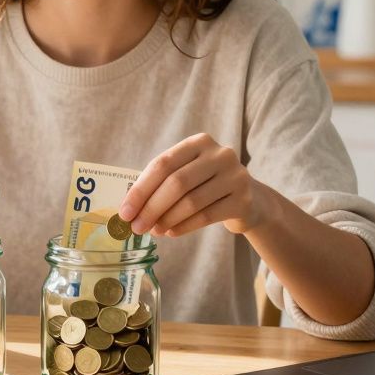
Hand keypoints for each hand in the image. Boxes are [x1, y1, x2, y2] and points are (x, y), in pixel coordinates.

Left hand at [119, 133, 272, 237]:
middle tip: (136, 227)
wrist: (249, 200)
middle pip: (176, 183)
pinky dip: (184, 227)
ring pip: (191, 202)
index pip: (163, 164)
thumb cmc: (206, 186)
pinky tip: (171, 233)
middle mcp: (220, 154)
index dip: (141, 189)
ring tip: (153, 231)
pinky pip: (206, 216)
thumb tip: (129, 210)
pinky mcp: (243, 199)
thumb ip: (160, 185)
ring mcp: (235, 176)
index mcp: (200, 142)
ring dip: (166, 220)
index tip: (125, 212)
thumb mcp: (187, 174)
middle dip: (151, 208)